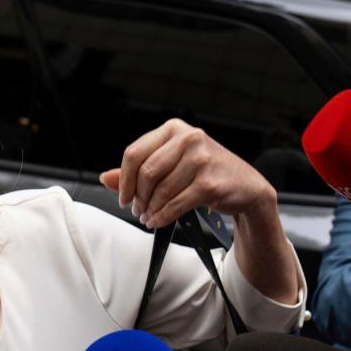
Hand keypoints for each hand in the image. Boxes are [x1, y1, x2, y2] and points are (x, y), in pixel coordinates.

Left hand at [100, 119, 277, 230]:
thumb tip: (105, 178)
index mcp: (175, 129)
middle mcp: (189, 138)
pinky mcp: (211, 183)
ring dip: (150, 209)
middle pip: (146, 172)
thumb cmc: (206, 173)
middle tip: (137, 210)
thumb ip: (139, 171)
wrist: (245, 186)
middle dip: (138, 197)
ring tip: (149, 217)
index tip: (123, 197)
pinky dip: (163, 216)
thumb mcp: (172, 165)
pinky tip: (158, 222)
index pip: (135, 153)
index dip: (124, 180)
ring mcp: (202, 159)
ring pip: (161, 190)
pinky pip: (176, 204)